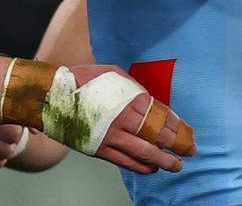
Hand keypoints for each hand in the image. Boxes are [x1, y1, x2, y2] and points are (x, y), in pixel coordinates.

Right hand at [67, 64, 194, 174]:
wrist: (52, 96)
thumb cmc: (82, 79)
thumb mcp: (113, 73)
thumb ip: (134, 87)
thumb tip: (150, 100)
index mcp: (130, 99)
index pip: (163, 116)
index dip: (178, 126)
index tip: (188, 132)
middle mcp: (125, 120)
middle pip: (160, 136)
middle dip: (178, 145)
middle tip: (190, 150)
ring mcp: (113, 137)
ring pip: (146, 154)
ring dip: (165, 161)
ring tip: (176, 165)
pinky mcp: (101, 149)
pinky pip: (127, 163)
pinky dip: (142, 167)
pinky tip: (152, 169)